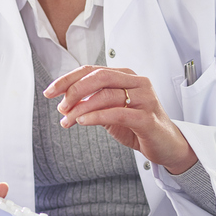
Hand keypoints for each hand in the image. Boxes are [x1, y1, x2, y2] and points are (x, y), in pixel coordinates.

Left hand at [44, 67, 197, 174]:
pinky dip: (95, 116)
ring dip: (80, 109)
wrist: (166, 145)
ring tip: (67, 120)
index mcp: (126, 76)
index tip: (50, 91)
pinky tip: (82, 122)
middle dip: (73, 90)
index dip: (68, 79)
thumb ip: (92, 103)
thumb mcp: (111, 111)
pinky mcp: (147, 118)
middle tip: (59, 106)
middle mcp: (137, 82)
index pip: (92, 70)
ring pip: (106, 95)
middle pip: (99, 77)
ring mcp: (145, 98)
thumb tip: (65, 101)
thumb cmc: (138, 125)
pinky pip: (116, 113)